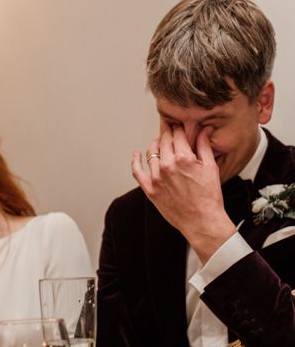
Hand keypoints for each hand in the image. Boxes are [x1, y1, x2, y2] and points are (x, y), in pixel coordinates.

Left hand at [131, 125, 235, 262]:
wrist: (202, 221)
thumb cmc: (209, 197)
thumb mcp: (211, 168)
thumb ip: (204, 146)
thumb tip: (204, 130)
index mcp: (183, 158)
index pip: (177, 135)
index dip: (178, 127)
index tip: (177, 124)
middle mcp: (167, 166)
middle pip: (163, 141)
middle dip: (167, 133)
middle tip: (169, 129)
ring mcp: (156, 178)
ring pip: (151, 153)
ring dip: (156, 145)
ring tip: (160, 142)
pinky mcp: (150, 189)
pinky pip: (137, 171)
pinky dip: (135, 161)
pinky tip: (136, 154)